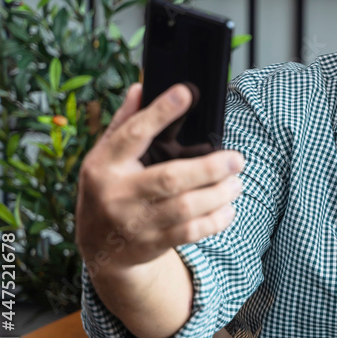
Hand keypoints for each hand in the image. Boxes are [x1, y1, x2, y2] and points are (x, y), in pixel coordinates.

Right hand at [75, 82, 244, 279]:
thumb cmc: (108, 190)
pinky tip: (228, 208)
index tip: (186, 93)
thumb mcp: (106, 157)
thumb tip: (142, 87)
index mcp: (104, 165)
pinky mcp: (151, 244)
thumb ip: (125, 123)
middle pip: (169, 178)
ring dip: (218, 194)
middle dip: (209, 168)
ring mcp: (134, 222)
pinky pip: (190, 232)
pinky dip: (215, 220)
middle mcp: (117, 194)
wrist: (100, 249)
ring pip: (184, 208)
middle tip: (236, 159)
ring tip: (236, 183)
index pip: (132, 134)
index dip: (160, 113)